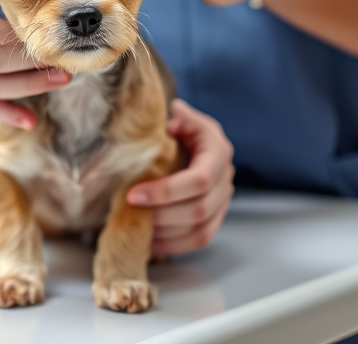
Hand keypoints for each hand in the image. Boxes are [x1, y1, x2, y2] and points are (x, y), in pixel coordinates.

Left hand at [127, 99, 234, 255]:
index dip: (166, 191)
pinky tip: (150, 243)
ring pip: (200, 230)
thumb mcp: (184, 119)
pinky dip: (173, 245)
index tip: (134, 195)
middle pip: (199, 209)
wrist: (200, 146)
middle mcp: (226, 180)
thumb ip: (180, 117)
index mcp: (219, 153)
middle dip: (161, 215)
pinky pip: (199, 240)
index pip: (199, 180)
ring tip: (138, 229)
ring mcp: (223, 203)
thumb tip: (175, 111)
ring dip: (166, 234)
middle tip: (131, 213)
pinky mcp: (215, 219)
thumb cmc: (187, 131)